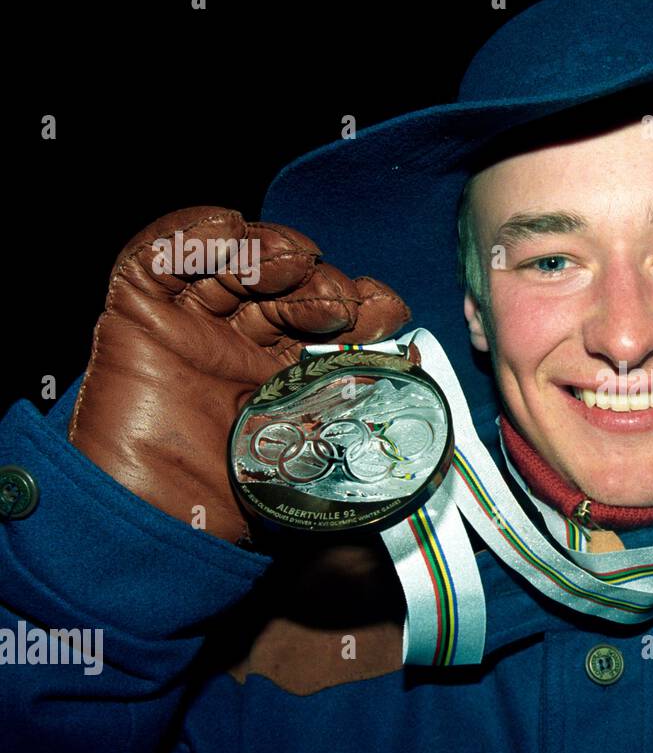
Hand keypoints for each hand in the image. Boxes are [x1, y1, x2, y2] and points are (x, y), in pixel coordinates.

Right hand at [68, 207, 409, 542]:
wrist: (152, 526)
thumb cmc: (228, 507)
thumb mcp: (314, 466)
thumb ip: (358, 423)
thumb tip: (416, 375)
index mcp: (286, 377)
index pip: (331, 325)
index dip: (363, 310)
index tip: (390, 312)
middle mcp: (242, 346)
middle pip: (289, 290)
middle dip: (321, 285)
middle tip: (341, 303)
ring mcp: (192, 327)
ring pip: (234, 266)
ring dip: (269, 252)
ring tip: (294, 264)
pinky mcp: (137, 314)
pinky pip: (158, 259)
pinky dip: (190, 234)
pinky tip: (226, 227)